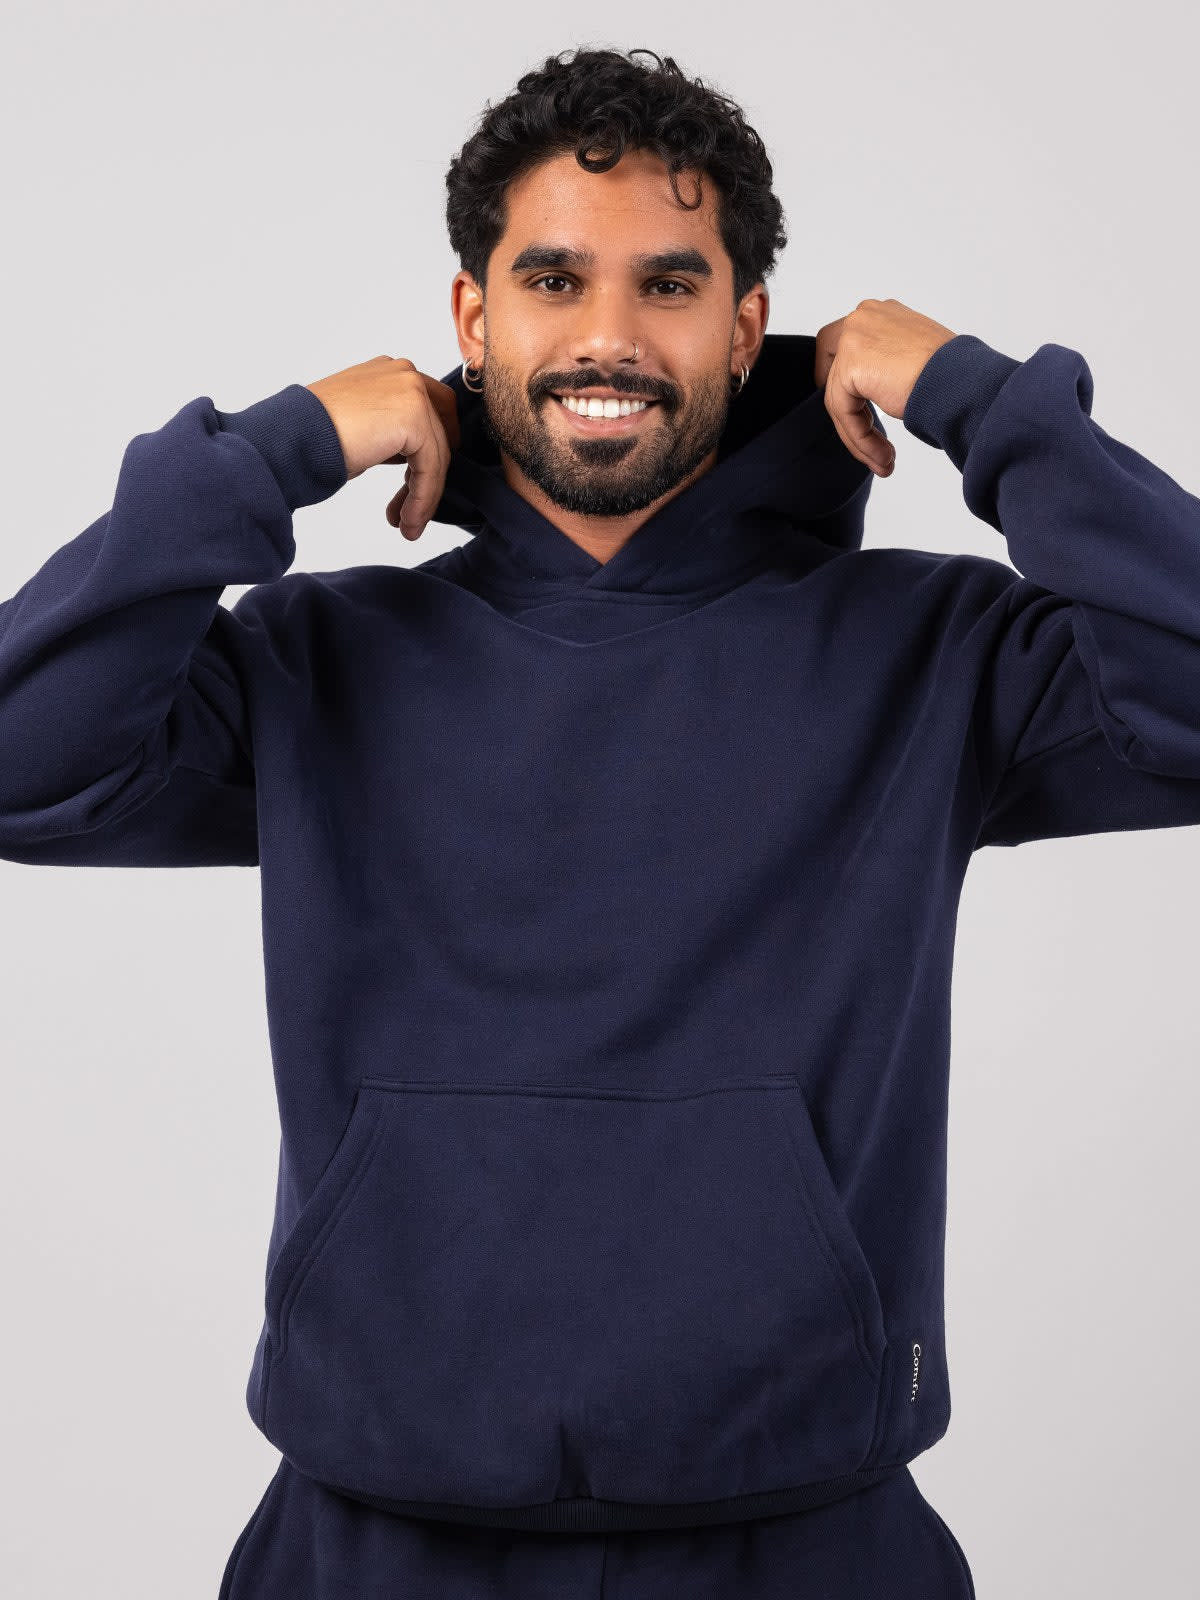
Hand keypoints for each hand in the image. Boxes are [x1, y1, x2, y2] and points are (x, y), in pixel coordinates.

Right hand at [304, 356, 461, 538]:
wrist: (292, 437)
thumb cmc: (313, 435)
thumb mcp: (364, 427)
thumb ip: (394, 433)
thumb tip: (415, 460)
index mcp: (392, 372)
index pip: (432, 413)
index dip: (429, 453)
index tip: (413, 487)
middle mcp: (405, 375)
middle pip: (440, 433)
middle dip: (429, 476)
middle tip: (412, 510)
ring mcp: (412, 393)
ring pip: (436, 455)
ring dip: (424, 496)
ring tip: (408, 524)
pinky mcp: (414, 419)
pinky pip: (430, 468)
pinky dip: (422, 499)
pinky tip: (408, 521)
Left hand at [813, 298, 956, 477]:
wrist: (965, 380)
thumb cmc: (954, 374)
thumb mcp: (912, 360)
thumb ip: (886, 365)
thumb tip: (874, 388)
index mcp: (881, 314)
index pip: (845, 346)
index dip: (845, 379)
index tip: (859, 411)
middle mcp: (864, 317)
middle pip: (829, 362)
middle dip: (839, 399)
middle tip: (857, 431)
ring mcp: (855, 337)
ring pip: (839, 397)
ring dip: (859, 435)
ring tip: (884, 458)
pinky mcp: (851, 364)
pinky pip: (844, 412)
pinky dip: (860, 439)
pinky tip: (882, 455)